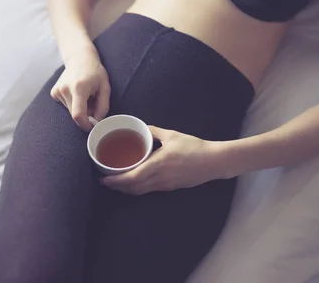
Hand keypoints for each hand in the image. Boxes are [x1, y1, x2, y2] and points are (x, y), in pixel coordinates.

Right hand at [51, 50, 109, 131]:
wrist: (80, 58)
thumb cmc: (95, 72)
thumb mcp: (105, 87)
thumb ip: (103, 106)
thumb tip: (97, 121)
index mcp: (79, 88)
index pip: (78, 114)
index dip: (85, 125)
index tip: (92, 127)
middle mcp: (65, 89)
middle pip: (74, 114)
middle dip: (85, 115)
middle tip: (93, 103)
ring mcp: (57, 91)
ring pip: (70, 111)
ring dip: (80, 108)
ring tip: (85, 95)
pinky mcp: (54, 93)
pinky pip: (66, 106)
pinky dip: (73, 103)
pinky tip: (76, 93)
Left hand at [103, 126, 226, 194]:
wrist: (213, 161)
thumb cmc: (194, 147)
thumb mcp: (172, 135)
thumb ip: (154, 131)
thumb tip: (141, 127)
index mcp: (158, 164)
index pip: (132, 177)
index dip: (116, 181)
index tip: (104, 179)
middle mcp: (160, 178)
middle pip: (133, 188)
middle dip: (117, 187)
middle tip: (105, 181)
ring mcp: (165, 185)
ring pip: (141, 191)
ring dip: (127, 189)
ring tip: (116, 183)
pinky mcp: (170, 187)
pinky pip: (150, 190)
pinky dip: (138, 188)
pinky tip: (134, 182)